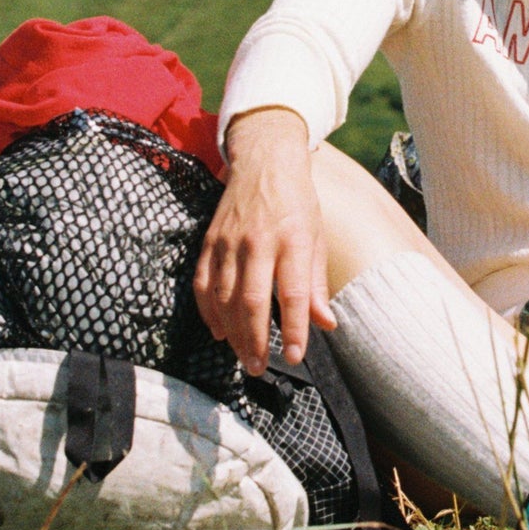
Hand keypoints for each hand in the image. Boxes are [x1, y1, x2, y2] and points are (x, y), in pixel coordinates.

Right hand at [194, 108, 336, 374]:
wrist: (265, 162)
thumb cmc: (297, 203)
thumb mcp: (316, 237)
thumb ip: (316, 284)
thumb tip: (326, 324)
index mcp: (293, 240)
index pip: (293, 293)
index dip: (294, 328)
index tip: (295, 356)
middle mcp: (259, 241)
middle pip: (253, 301)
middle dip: (255, 340)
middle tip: (259, 367)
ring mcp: (230, 241)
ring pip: (224, 297)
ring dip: (231, 332)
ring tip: (242, 356)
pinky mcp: (210, 241)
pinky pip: (202, 283)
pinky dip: (207, 311)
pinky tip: (217, 331)